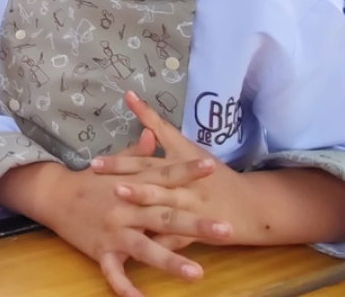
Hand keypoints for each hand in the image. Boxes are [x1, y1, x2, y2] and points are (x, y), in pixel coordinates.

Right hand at [38, 129, 231, 296]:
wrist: (54, 195)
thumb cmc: (89, 181)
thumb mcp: (112, 164)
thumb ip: (136, 153)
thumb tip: (153, 133)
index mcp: (132, 186)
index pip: (163, 176)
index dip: (187, 171)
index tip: (211, 167)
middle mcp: (126, 208)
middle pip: (164, 216)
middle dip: (196, 224)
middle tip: (226, 230)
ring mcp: (114, 231)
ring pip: (146, 249)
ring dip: (171, 261)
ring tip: (197, 274)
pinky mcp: (100, 251)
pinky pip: (114, 274)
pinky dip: (125, 288)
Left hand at [92, 90, 248, 238]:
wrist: (251, 206)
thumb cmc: (214, 174)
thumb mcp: (187, 147)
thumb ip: (157, 126)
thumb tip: (129, 96)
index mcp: (179, 163)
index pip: (146, 157)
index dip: (119, 159)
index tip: (93, 160)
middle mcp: (182, 184)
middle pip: (152, 179)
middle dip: (127, 177)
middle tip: (100, 174)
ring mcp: (190, 207)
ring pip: (164, 206)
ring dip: (143, 203)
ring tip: (120, 198)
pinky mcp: (197, 232)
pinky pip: (177, 240)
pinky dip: (160, 244)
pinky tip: (141, 249)